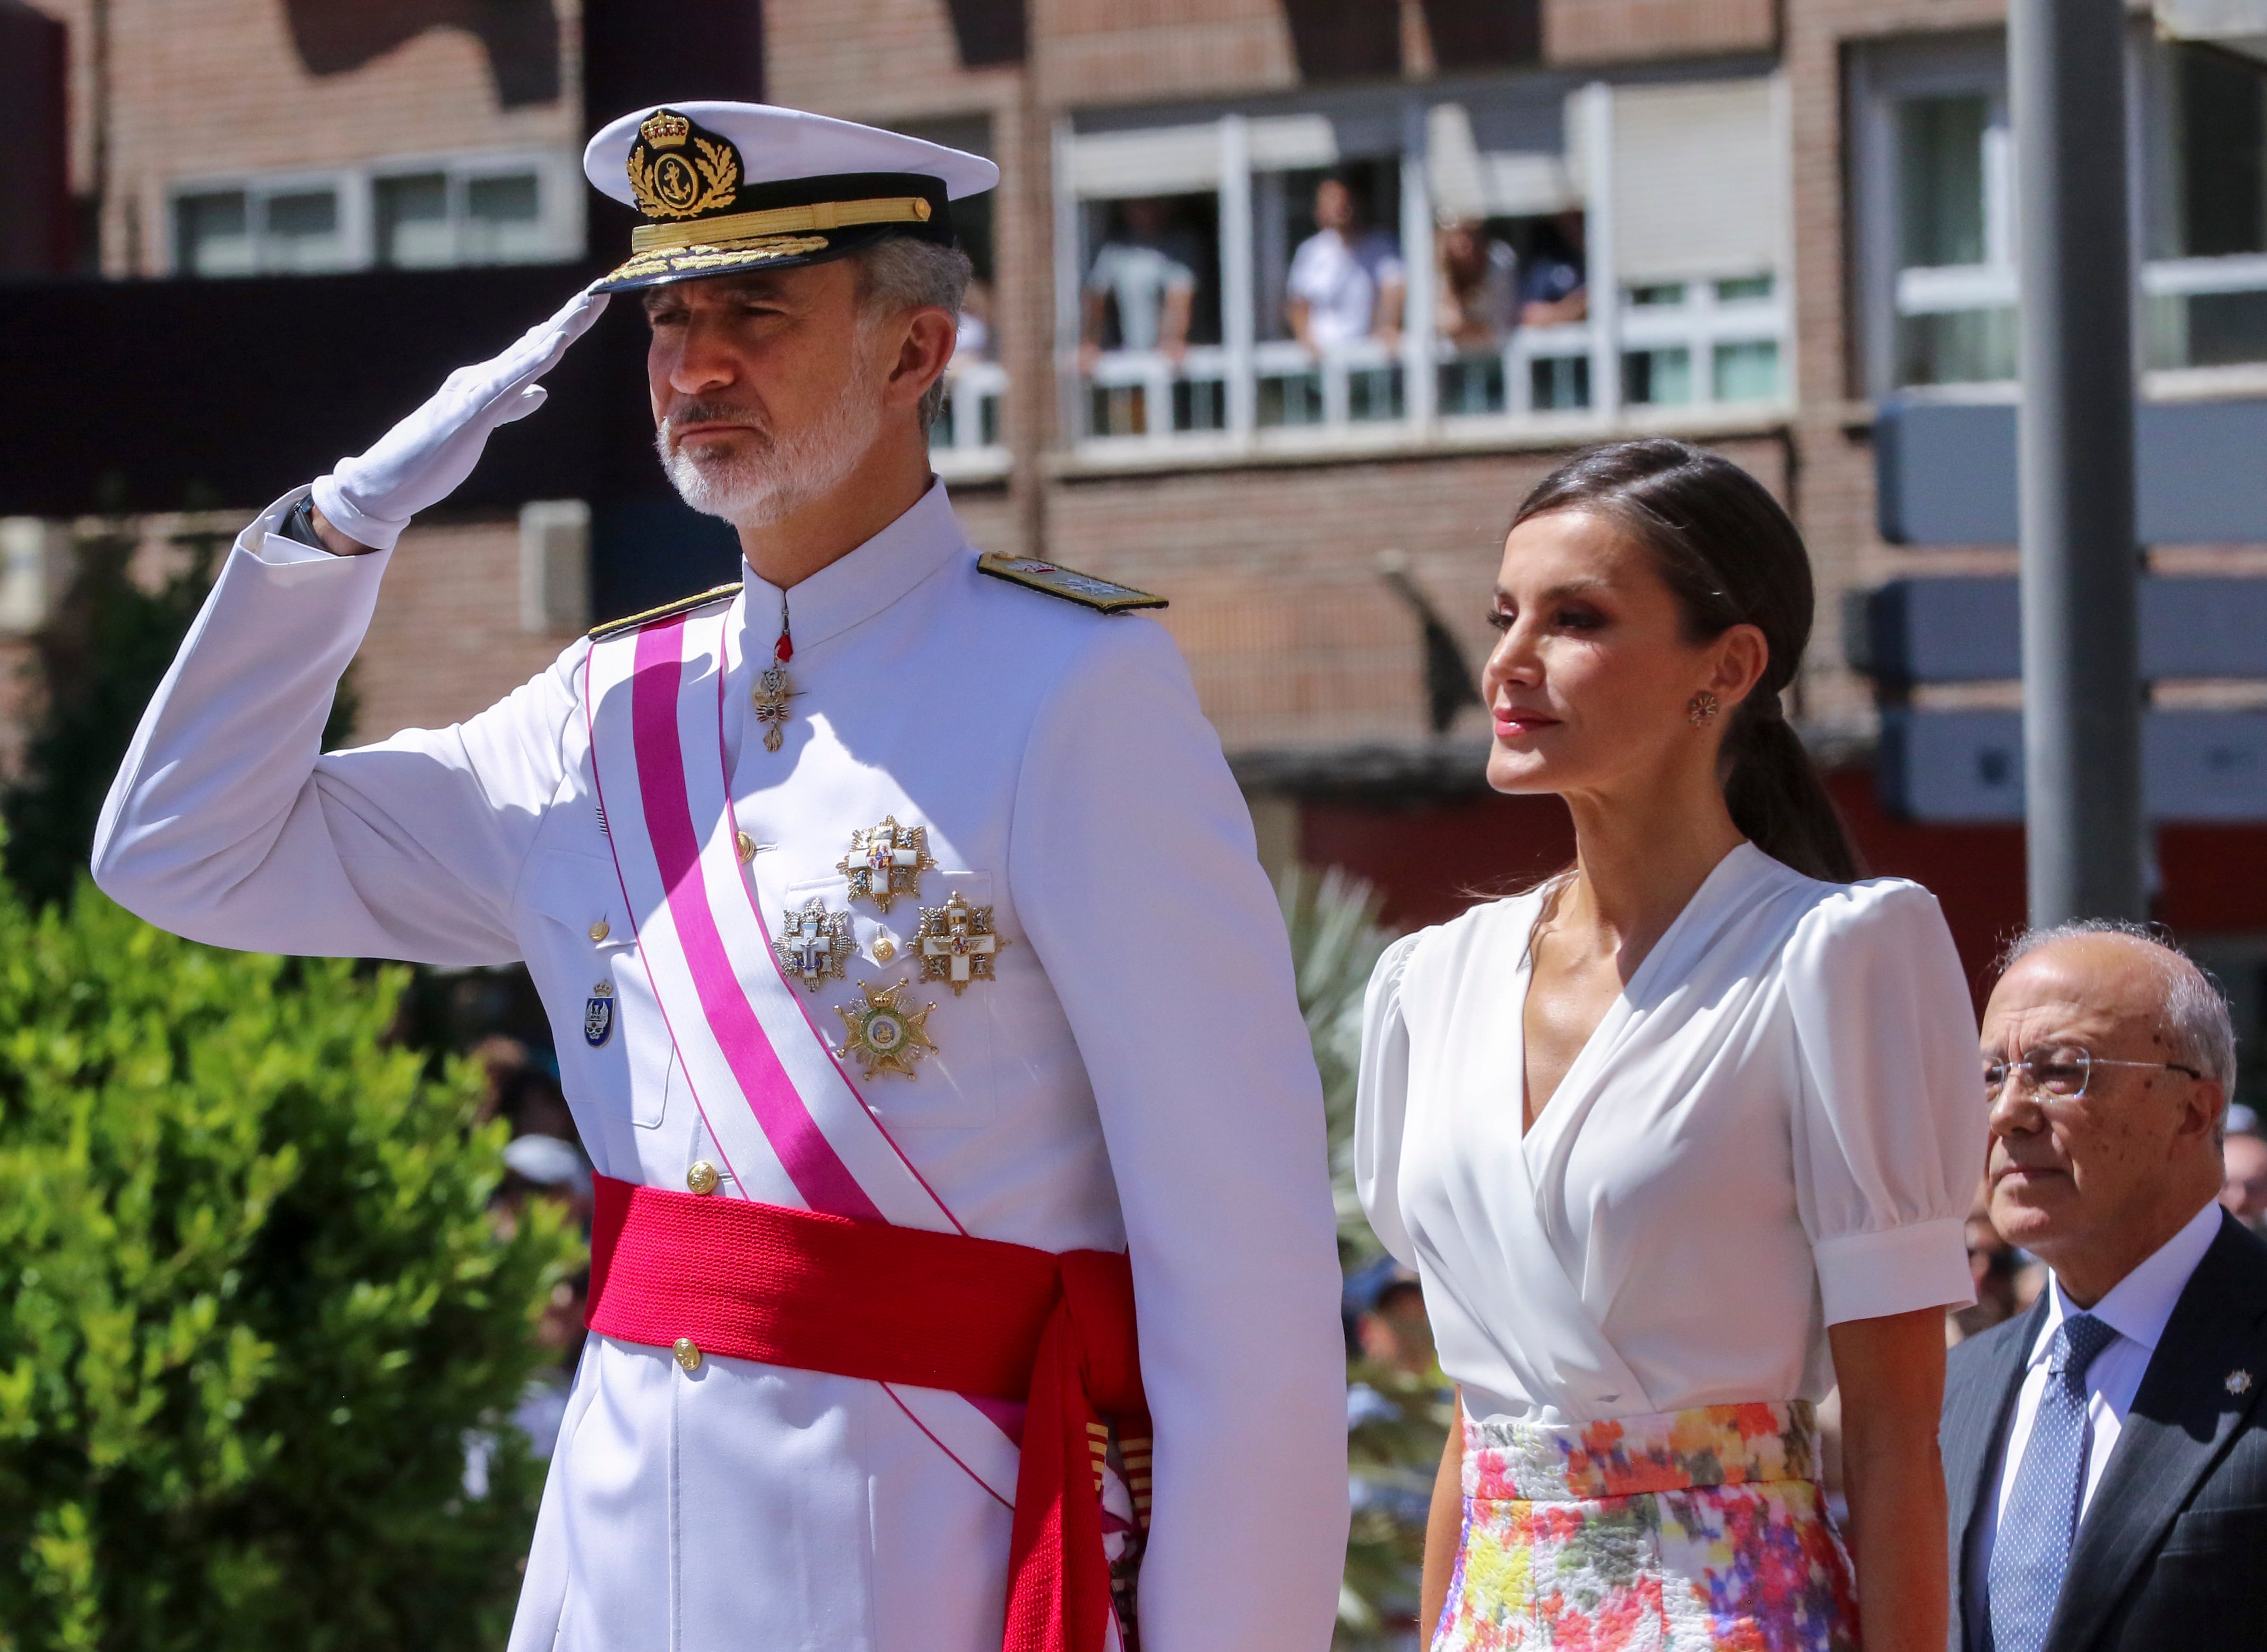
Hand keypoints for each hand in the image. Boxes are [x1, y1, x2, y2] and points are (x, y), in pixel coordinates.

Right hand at [311, 286, 608, 552]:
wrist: (388, 480)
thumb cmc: (431, 459)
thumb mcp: (482, 428)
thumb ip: (510, 408)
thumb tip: (540, 393)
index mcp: (486, 383)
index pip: (532, 350)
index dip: (563, 328)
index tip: (588, 305)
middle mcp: (481, 377)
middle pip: (536, 343)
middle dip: (570, 317)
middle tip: (602, 290)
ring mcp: (476, 391)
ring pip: (528, 354)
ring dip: (560, 328)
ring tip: (588, 304)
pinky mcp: (473, 410)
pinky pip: (511, 380)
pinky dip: (536, 360)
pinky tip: (558, 343)